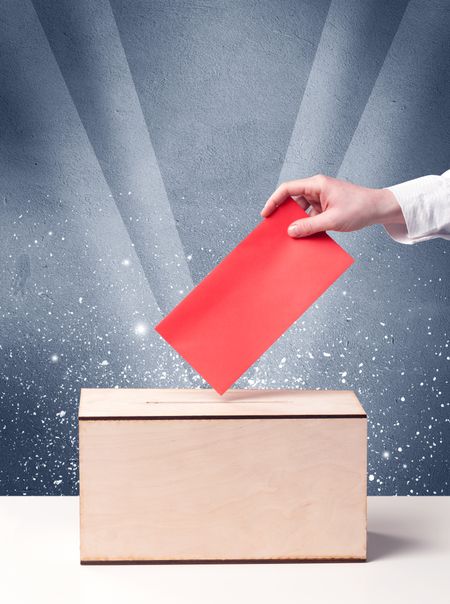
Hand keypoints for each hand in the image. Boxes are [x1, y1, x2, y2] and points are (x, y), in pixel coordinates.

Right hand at [261, 174, 404, 236]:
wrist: (379, 209)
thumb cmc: (359, 209)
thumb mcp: (332, 220)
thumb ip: (310, 226)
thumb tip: (290, 232)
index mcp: (317, 184)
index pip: (288, 189)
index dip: (274, 201)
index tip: (266, 214)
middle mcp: (317, 189)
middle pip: (292, 199)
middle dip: (284, 213)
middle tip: (275, 228)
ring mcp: (322, 198)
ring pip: (301, 209)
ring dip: (296, 221)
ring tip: (290, 235)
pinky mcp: (326, 207)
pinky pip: (310, 215)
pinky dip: (306, 225)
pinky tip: (304, 236)